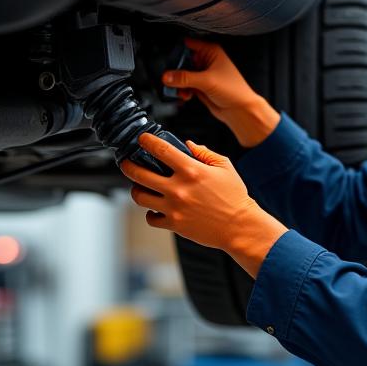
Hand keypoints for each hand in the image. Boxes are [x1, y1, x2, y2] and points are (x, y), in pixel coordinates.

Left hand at [121, 132, 287, 277]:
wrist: (240, 226)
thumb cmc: (234, 197)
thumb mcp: (224, 167)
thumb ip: (204, 153)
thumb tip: (187, 144)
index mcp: (192, 171)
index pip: (161, 150)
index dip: (146, 141)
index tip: (142, 139)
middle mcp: (179, 188)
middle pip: (139, 174)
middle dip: (128, 165)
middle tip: (127, 162)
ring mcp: (174, 208)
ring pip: (140, 197)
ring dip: (137, 189)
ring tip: (141, 187)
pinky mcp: (174, 224)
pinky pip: (151, 218)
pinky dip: (151, 213)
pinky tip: (157, 208)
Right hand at [163, 38, 279, 147]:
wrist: (240, 110)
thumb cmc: (234, 91)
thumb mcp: (207, 81)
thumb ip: (185, 78)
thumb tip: (167, 76)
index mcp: (211, 51)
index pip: (188, 44)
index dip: (177, 51)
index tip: (169, 61)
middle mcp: (207, 61)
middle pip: (182, 60)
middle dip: (176, 71)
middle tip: (171, 79)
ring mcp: (203, 74)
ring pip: (182, 74)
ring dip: (178, 83)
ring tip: (180, 90)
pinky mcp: (200, 87)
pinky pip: (185, 86)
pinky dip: (182, 90)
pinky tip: (186, 96)